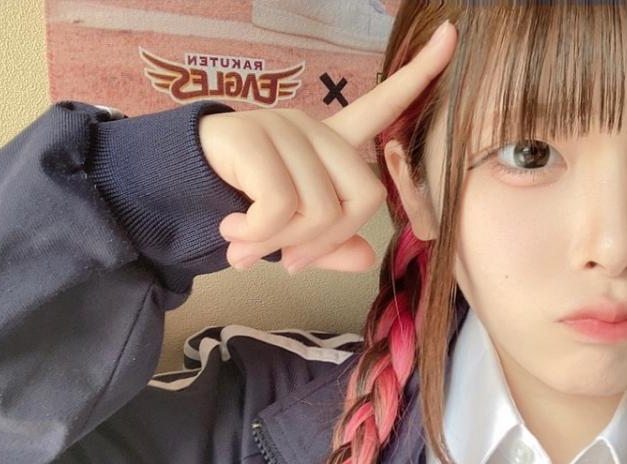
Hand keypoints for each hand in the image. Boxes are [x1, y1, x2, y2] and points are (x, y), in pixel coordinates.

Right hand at [199, 20, 456, 272]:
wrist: (175, 185)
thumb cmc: (240, 204)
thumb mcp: (290, 234)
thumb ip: (328, 245)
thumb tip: (363, 257)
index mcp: (331, 145)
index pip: (383, 105)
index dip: (419, 74)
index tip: (451, 35)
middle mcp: (315, 130)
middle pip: (366, 196)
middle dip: (327, 243)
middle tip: (289, 265)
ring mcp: (286, 128)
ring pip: (320, 210)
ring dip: (282, 246)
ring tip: (248, 250)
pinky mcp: (255, 138)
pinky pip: (281, 206)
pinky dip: (259, 236)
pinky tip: (235, 231)